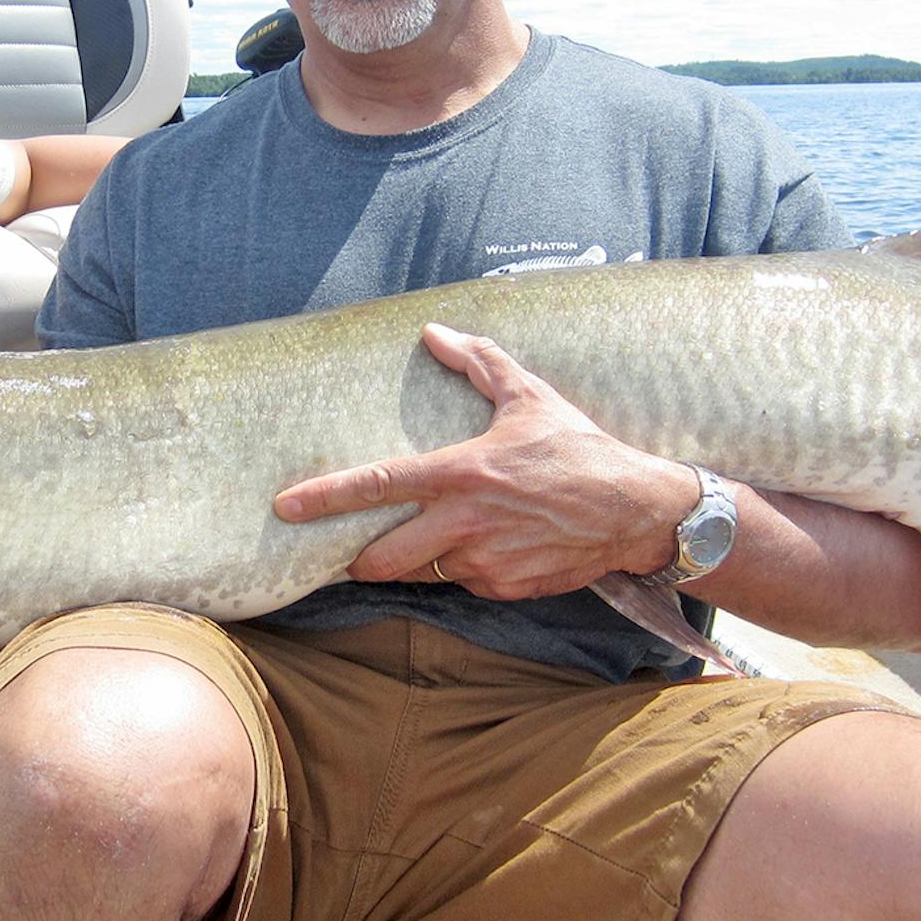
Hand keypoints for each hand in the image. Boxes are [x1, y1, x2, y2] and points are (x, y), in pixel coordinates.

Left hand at [271, 322, 693, 598]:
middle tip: (352, 550)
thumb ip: (478, 363)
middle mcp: (464, 523)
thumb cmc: (578, 448)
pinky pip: (463, 584)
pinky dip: (462, 569)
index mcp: (461, 473)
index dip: (325, 498)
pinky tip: (488, 547)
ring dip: (419, 561)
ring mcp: (483, 562)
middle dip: (359, 560)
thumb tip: (434, 332)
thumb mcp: (529, 397)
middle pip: (382, 558)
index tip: (286, 507)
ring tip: (441, 537)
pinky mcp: (504, 588)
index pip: (378, 486)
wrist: (635, 510)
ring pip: (423, 573)